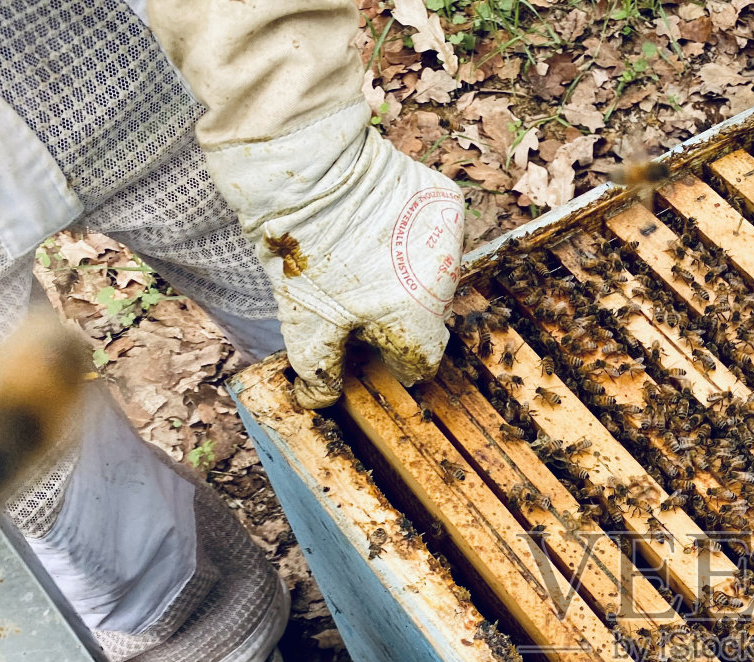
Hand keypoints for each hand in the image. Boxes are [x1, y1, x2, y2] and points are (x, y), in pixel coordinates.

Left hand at [205, 105, 463, 408]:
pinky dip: (413, 233)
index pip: (421, 362)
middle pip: (428, 316)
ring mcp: (449, 236)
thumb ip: (320, 368)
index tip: (369, 348)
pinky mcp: (445, 200)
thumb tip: (320, 403)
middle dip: (397, 314)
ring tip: (364, 254)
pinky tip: (381, 224)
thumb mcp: (304, 321)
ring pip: (434, 274)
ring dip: (407, 273)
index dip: (392, 360)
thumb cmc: (305, 250)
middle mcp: (444, 281)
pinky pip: (437, 231)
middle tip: (355, 295)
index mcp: (415, 319)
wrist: (306, 166)